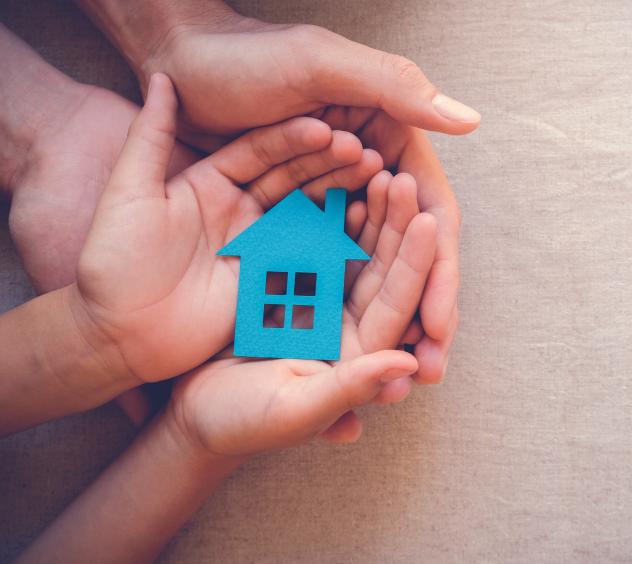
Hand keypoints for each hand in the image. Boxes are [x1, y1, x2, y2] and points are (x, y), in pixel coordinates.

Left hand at [72, 73, 382, 384]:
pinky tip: (362, 221)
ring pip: (306, 212)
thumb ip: (149, 137)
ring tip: (374, 178)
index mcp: (211, 183)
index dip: (292, 138)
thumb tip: (162, 76)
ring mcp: (258, 245)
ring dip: (338, 194)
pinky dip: (335, 238)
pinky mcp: (269, 279)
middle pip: (292, 178)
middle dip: (327, 163)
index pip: (259, 151)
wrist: (118, 334)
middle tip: (363, 151)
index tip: (325, 127)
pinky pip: (308, 254)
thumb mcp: (128, 193)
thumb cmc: (113, 262)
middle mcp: (241, 209)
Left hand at [129, 8, 471, 382]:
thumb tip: (470, 123)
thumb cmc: (248, 56)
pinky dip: (341, 308)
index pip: (431, 215)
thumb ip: (395, 90)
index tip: (441, 327)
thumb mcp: (320, 64)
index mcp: (390, 139)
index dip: (442, 273)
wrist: (179, 63)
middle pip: (408, 253)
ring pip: (373, 270)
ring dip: (392, 323)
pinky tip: (349, 352)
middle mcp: (367, 175)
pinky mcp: (291, 218)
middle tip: (431, 371)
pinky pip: (325, 268)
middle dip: (424, 313)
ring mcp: (330, 200)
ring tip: (400, 380)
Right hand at [168, 171, 435, 455]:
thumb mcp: (294, 409)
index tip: (426, 221)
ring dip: (365, 209)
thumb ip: (348, 388)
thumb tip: (407, 367)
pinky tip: (332, 176)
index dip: (412, 264)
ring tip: (375, 165)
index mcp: (359, 352)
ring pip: (351, 246)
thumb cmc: (241, 423)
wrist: (191, 414)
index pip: (395, 303)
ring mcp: (318, 298)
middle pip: (380, 267)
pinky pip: (312, 240)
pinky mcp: (287, 281)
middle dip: (393, 224)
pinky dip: (323, 210)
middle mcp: (346, 322)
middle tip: (403, 178)